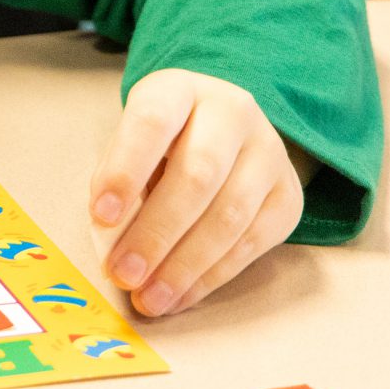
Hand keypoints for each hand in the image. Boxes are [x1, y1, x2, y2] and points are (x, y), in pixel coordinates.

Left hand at [89, 69, 304, 317]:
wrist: (225, 128)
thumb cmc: (163, 141)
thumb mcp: (134, 140)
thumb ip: (120, 177)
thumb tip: (112, 235)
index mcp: (181, 90)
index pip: (152, 123)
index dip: (125, 170)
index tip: (100, 216)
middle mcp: (233, 113)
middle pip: (198, 175)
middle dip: (156, 232)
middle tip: (123, 273)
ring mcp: (269, 153)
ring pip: (230, 215)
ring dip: (184, 265)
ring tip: (149, 298)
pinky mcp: (289, 196)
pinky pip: (253, 243)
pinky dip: (211, 276)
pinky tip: (180, 296)